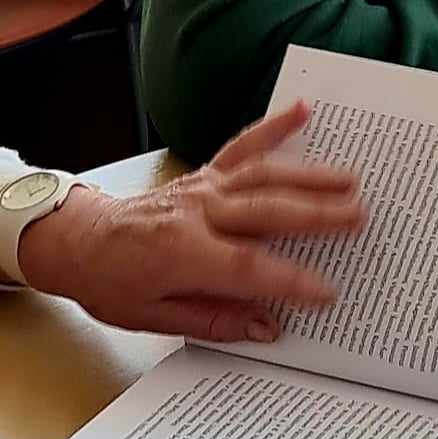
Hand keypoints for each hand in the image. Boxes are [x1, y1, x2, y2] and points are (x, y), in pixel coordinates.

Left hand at [15, 102, 364, 343]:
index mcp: (180, 253)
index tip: (327, 292)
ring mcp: (200, 188)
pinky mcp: (202, 175)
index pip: (246, 267)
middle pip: (265, 211)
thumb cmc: (112, 283)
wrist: (77, 241)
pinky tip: (302, 111)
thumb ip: (215, 319)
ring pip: (261, 176)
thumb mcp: (154, 317)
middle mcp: (194, 213)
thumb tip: (269, 326)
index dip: (289, 280)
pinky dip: (271, 127)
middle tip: (360, 218)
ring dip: (308, 175)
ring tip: (351, 180)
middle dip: (315, 215)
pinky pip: (240, 148)